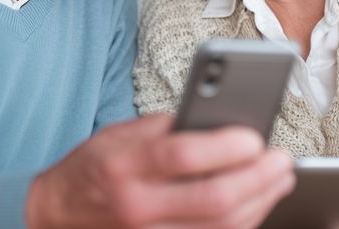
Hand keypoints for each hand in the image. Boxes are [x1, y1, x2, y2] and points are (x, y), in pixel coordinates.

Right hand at [26, 113, 294, 227]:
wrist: (57, 216)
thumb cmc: (92, 169)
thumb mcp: (118, 134)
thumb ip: (164, 127)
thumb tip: (216, 120)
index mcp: (123, 165)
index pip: (180, 155)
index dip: (224, 146)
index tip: (255, 136)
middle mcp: (137, 205)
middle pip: (212, 198)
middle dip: (257, 179)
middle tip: (281, 160)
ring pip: (221, 228)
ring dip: (260, 202)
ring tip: (279, 179)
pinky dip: (242, 224)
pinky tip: (257, 204)